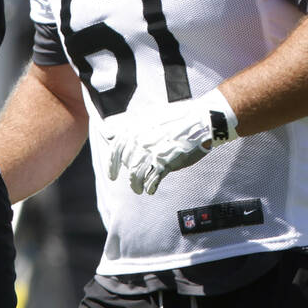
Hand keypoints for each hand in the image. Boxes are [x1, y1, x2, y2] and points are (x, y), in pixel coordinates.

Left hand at [103, 88, 237, 194]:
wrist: (200, 121)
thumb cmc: (176, 119)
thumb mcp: (149, 117)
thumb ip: (129, 128)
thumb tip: (106, 132)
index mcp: (135, 128)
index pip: (116, 150)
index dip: (112, 165)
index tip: (112, 176)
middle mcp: (141, 140)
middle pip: (128, 164)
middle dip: (130, 176)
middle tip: (134, 183)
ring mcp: (152, 152)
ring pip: (136, 175)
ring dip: (136, 186)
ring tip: (139, 190)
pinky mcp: (166, 163)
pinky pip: (152, 180)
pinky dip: (150, 187)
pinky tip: (151, 189)